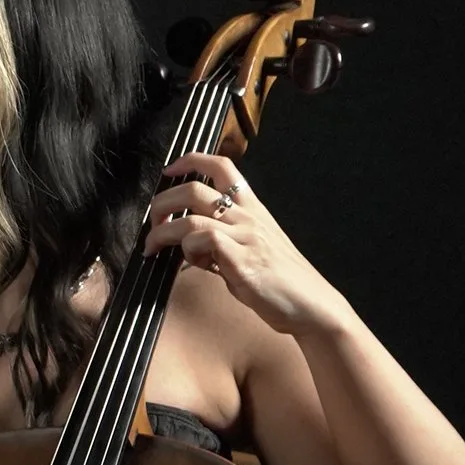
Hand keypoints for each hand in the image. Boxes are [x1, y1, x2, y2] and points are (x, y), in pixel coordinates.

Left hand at [142, 154, 348, 337]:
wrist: (311, 304)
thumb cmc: (280, 281)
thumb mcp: (249, 250)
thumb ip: (220, 242)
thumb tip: (188, 245)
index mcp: (252, 208)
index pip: (222, 167)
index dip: (191, 160)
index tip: (170, 170)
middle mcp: (248, 217)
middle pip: (194, 189)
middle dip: (162, 202)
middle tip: (154, 223)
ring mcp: (246, 237)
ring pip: (191, 218)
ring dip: (163, 232)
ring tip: (154, 247)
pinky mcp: (242, 261)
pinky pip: (203, 242)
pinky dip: (187, 251)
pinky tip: (192, 265)